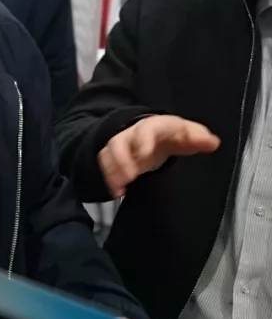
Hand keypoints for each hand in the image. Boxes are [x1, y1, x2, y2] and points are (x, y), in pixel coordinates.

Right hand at [98, 115, 218, 198]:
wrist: (147, 131)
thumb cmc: (170, 135)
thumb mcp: (185, 134)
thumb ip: (198, 138)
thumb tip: (213, 143)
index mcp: (155, 127)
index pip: (148, 129)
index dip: (144, 141)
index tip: (144, 154)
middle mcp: (133, 133)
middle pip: (122, 141)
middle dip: (122, 158)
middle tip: (128, 176)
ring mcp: (121, 144)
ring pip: (111, 154)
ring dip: (114, 170)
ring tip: (120, 187)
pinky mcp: (112, 155)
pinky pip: (105, 164)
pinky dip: (109, 178)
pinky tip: (116, 191)